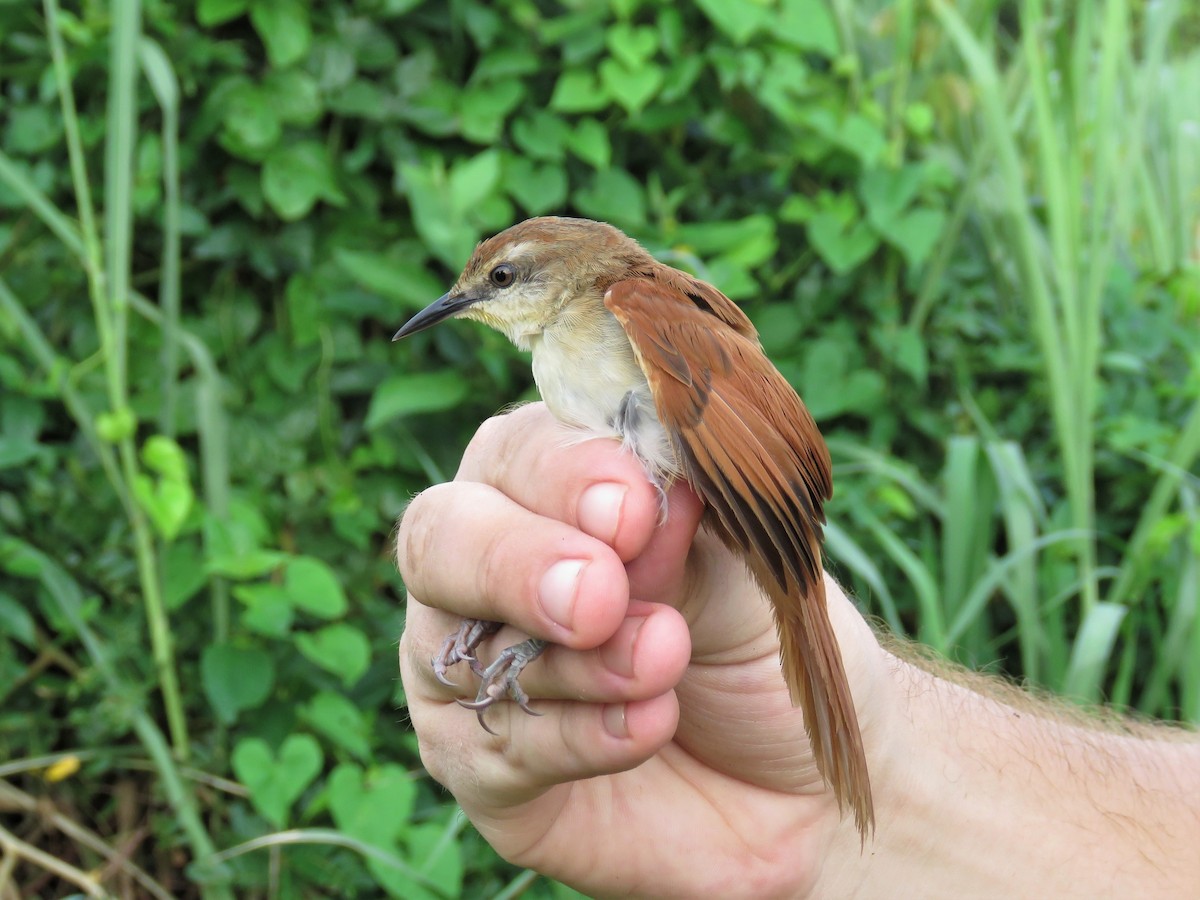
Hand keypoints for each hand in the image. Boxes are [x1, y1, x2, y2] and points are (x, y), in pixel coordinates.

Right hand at [396, 403, 899, 897]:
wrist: (794, 796)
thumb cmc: (760, 656)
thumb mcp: (746, 575)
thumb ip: (686, 530)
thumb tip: (652, 483)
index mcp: (551, 493)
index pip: (516, 453)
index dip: (564, 472)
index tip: (634, 507)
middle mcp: (489, 571)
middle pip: (438, 537)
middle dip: (515, 561)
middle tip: (601, 595)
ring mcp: (472, 672)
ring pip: (461, 650)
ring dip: (577, 661)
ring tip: (667, 661)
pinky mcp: (482, 771)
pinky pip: (497, 749)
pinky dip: (578, 737)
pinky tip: (652, 725)